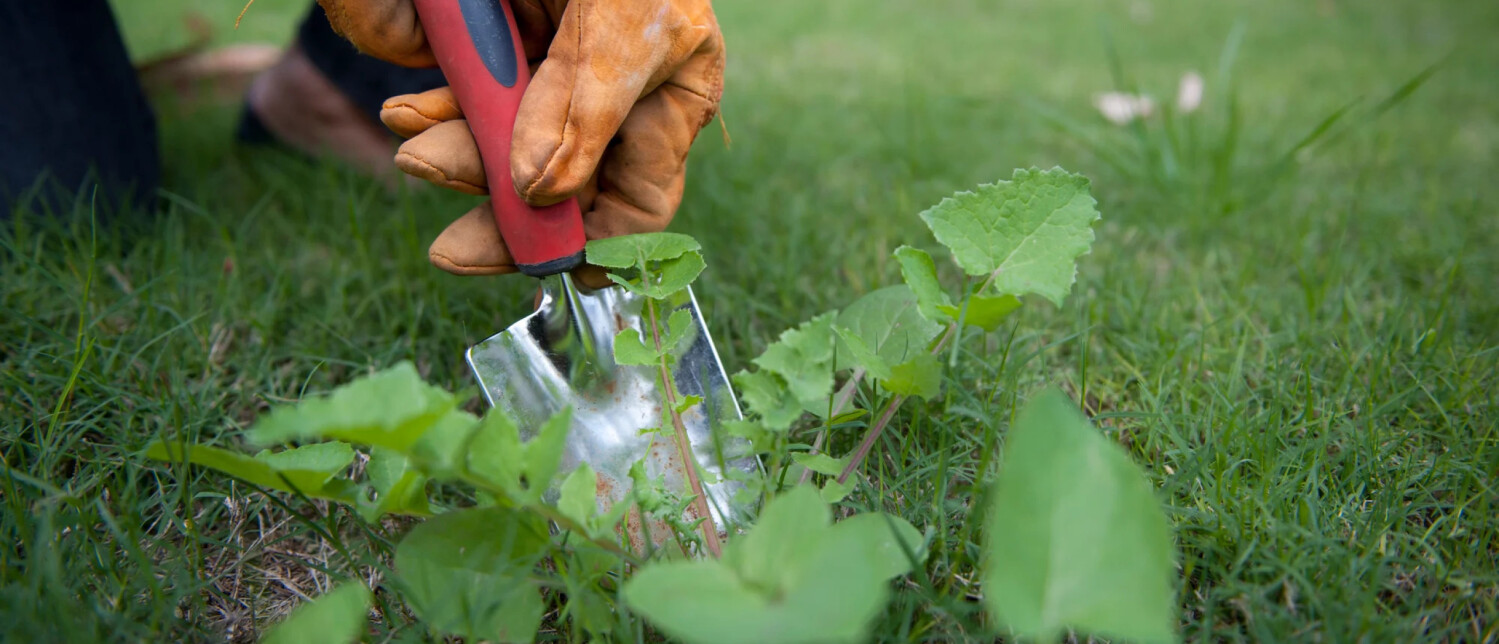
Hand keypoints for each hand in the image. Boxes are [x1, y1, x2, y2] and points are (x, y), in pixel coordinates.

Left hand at [317, 0, 723, 284]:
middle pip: (561, 186)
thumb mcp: (612, 27)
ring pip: (507, 149)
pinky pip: (474, 102)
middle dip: (498, 201)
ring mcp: (557, 74)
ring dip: (457, 151)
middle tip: (444, 228)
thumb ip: (581, 110)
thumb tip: (540, 194)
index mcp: (668, 95)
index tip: (530, 267)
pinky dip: (441, 111)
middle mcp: (617, 95)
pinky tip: (409, 112)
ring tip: (411, 142)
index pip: (637, 203)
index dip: (587, 245)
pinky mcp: (508, 50)